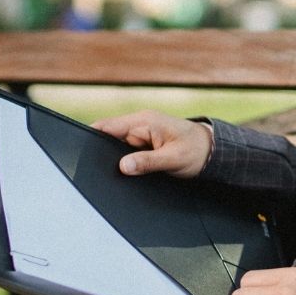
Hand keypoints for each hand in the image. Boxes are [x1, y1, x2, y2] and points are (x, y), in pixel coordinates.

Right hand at [93, 111, 213, 177]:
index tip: (81, 151)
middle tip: (104, 171)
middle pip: (109, 139)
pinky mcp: (145, 146)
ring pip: (117, 149)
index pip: (108, 126)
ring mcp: (142, 136)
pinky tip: (130, 172)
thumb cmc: (197, 150)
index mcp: (144, 122)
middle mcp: (140, 126)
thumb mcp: (173, 159)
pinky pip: (128, 153)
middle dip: (104, 154)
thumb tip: (122, 166)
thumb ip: (147, 162)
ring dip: (117, 160)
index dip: (91, 136)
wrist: (214, 152)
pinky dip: (126, 163)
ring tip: (125, 171)